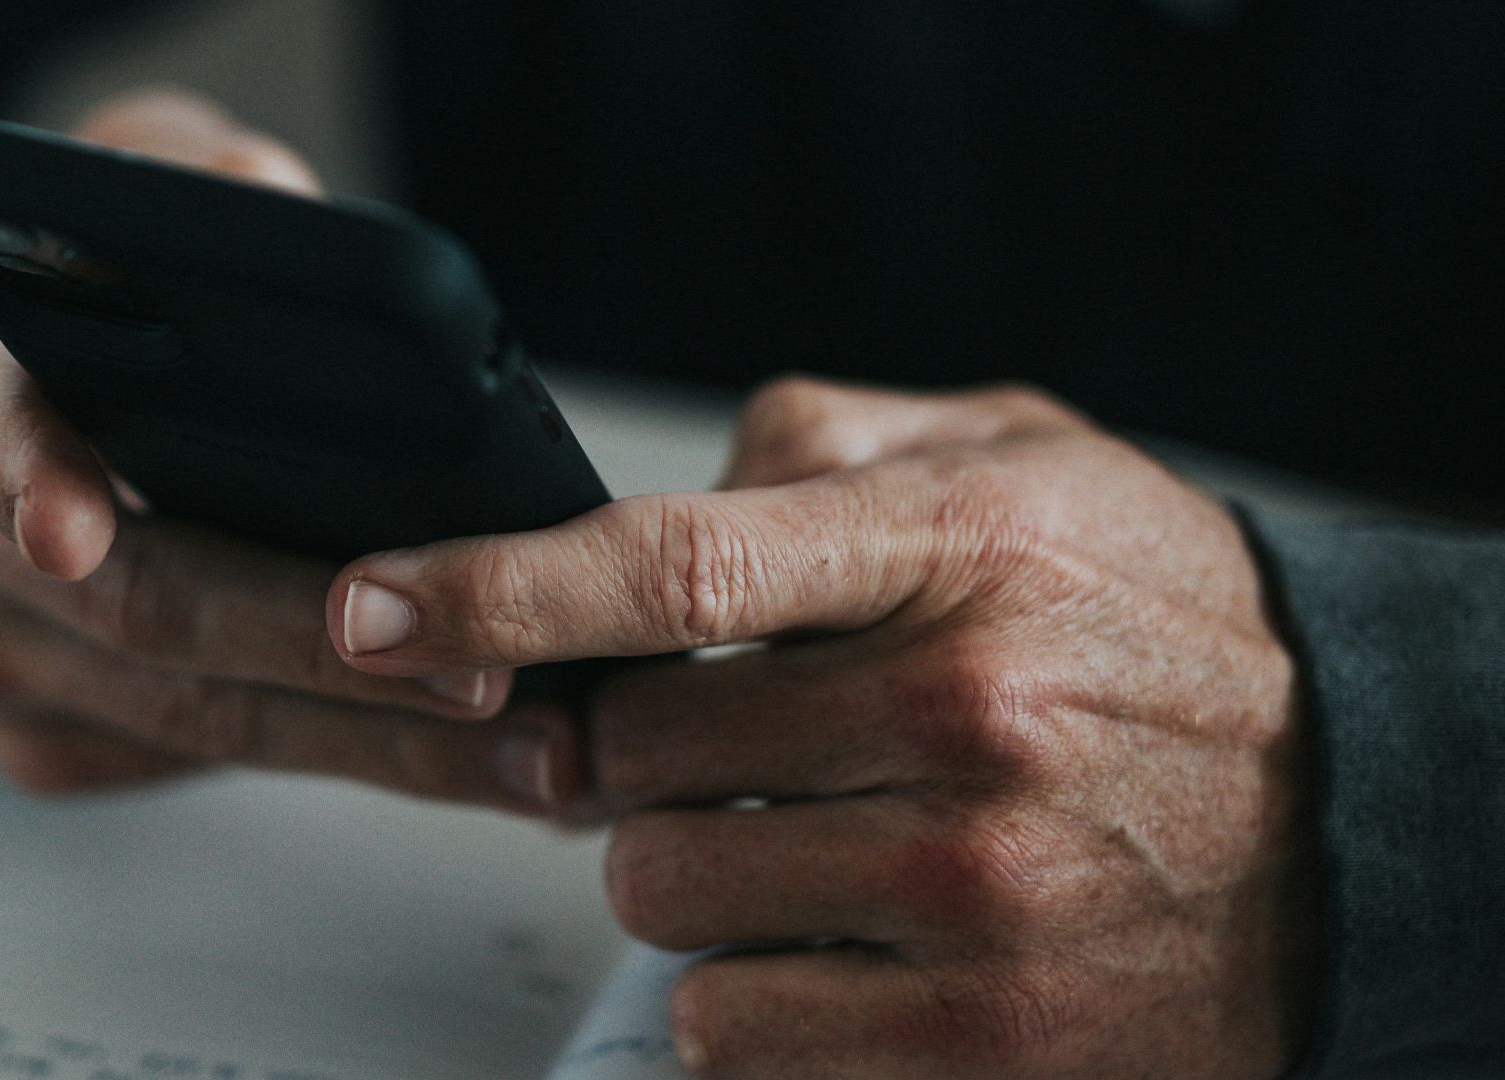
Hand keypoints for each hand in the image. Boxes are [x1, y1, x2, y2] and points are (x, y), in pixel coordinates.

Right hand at [0, 89, 554, 801]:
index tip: (73, 531)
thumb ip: (192, 180)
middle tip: (483, 676)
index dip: (27, 477)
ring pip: (191, 720)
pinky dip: (338, 757)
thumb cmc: (83, 301)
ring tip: (527, 747)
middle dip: (322, 650)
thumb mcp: (123, 193)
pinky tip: (456, 752)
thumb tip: (285, 208)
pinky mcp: (40, 741)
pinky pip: (199, 764)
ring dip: (370, 742)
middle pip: (143, 611)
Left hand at [329, 378, 1318, 1077]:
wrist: (1345, 811)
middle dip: (636, 754)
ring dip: (693, 872)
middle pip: (634, 757)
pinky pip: (729, 1031)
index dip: (496, 586)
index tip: (375, 605)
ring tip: (809, 837)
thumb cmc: (1151, 620)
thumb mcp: (1022, 459)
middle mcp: (970, 717)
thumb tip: (650, 492)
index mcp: (962, 548)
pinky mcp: (982, 1045)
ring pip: (665, 900)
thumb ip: (827, 445)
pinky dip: (745, 989)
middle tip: (731, 742)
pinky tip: (841, 938)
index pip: (675, 566)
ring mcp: (976, 896)